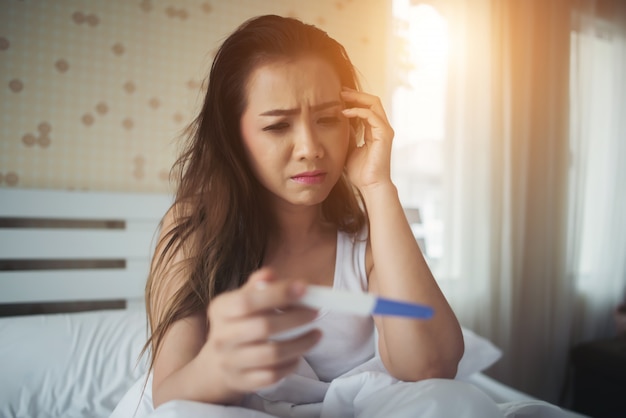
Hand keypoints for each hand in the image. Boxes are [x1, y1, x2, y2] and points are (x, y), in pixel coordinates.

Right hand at [201, 268, 320, 395]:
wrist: (216, 365)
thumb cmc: (237, 324)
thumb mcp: (240, 300)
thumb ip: (257, 287)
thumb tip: (270, 274)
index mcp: (221, 310)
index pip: (247, 301)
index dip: (277, 294)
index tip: (303, 288)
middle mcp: (223, 337)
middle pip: (263, 327)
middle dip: (295, 318)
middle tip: (315, 312)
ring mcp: (231, 362)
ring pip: (272, 354)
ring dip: (301, 343)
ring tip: (316, 334)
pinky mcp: (243, 382)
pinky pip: (273, 375)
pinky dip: (291, 364)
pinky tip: (299, 354)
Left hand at [341, 87, 394, 190]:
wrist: (369, 185)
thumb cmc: (360, 172)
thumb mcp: (349, 148)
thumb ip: (348, 135)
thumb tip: (339, 122)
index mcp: (375, 130)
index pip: (367, 107)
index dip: (354, 100)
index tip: (338, 96)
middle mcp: (382, 128)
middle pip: (372, 101)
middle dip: (356, 94)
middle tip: (339, 90)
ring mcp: (385, 130)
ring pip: (374, 103)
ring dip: (356, 98)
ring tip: (341, 96)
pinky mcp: (384, 135)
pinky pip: (371, 115)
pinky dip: (357, 111)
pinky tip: (344, 113)